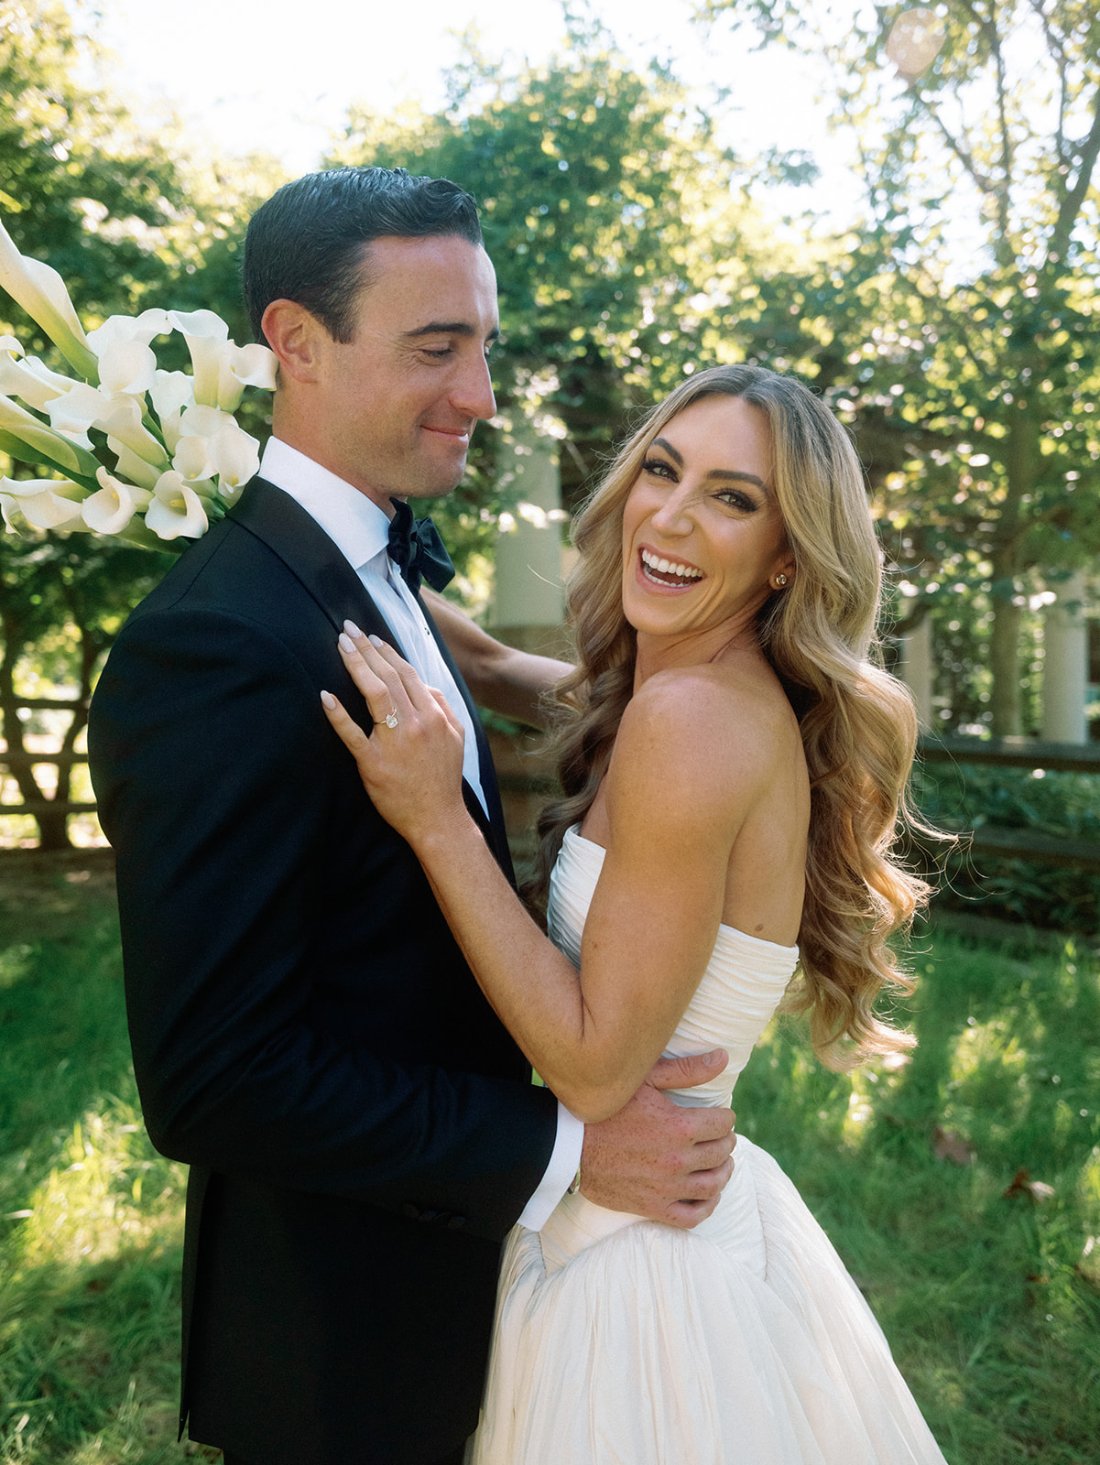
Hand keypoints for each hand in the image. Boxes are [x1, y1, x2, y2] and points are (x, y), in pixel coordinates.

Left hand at [321, 623, 468, 844]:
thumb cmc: (444, 779)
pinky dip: (338, 713)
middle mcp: (414, 724)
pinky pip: (352, 734)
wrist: (438, 818)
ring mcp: (393, 743)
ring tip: (341, 646)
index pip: (407, 674)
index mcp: (433, 716)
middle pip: (388, 676)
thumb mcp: (457, 738)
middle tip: (348, 629)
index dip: (387, 652)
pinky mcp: (373, 763)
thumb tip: (426, 686)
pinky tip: (325, 695)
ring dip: (356, 665)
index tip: (372, 637)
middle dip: (366, 649)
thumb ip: (443, 707)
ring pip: (373, 694)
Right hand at [578, 1050, 735, 1228]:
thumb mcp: (645, 1080)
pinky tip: (708, 1194)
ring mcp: (667, 1187)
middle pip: (721, 1152)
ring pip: (713, 1185)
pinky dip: (707, 1206)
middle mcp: (678, 1159)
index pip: (723, 1124)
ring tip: (720, 1163)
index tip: (720, 1115)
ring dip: (723, 1172)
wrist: (570, 1146)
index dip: (725, 1117)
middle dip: (725, 1141)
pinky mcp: (654, 1208)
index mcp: (679, 1126)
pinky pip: (693, 1216)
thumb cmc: (607, 1108)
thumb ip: (686, 1070)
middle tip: (720, 1136)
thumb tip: (722, 1058)